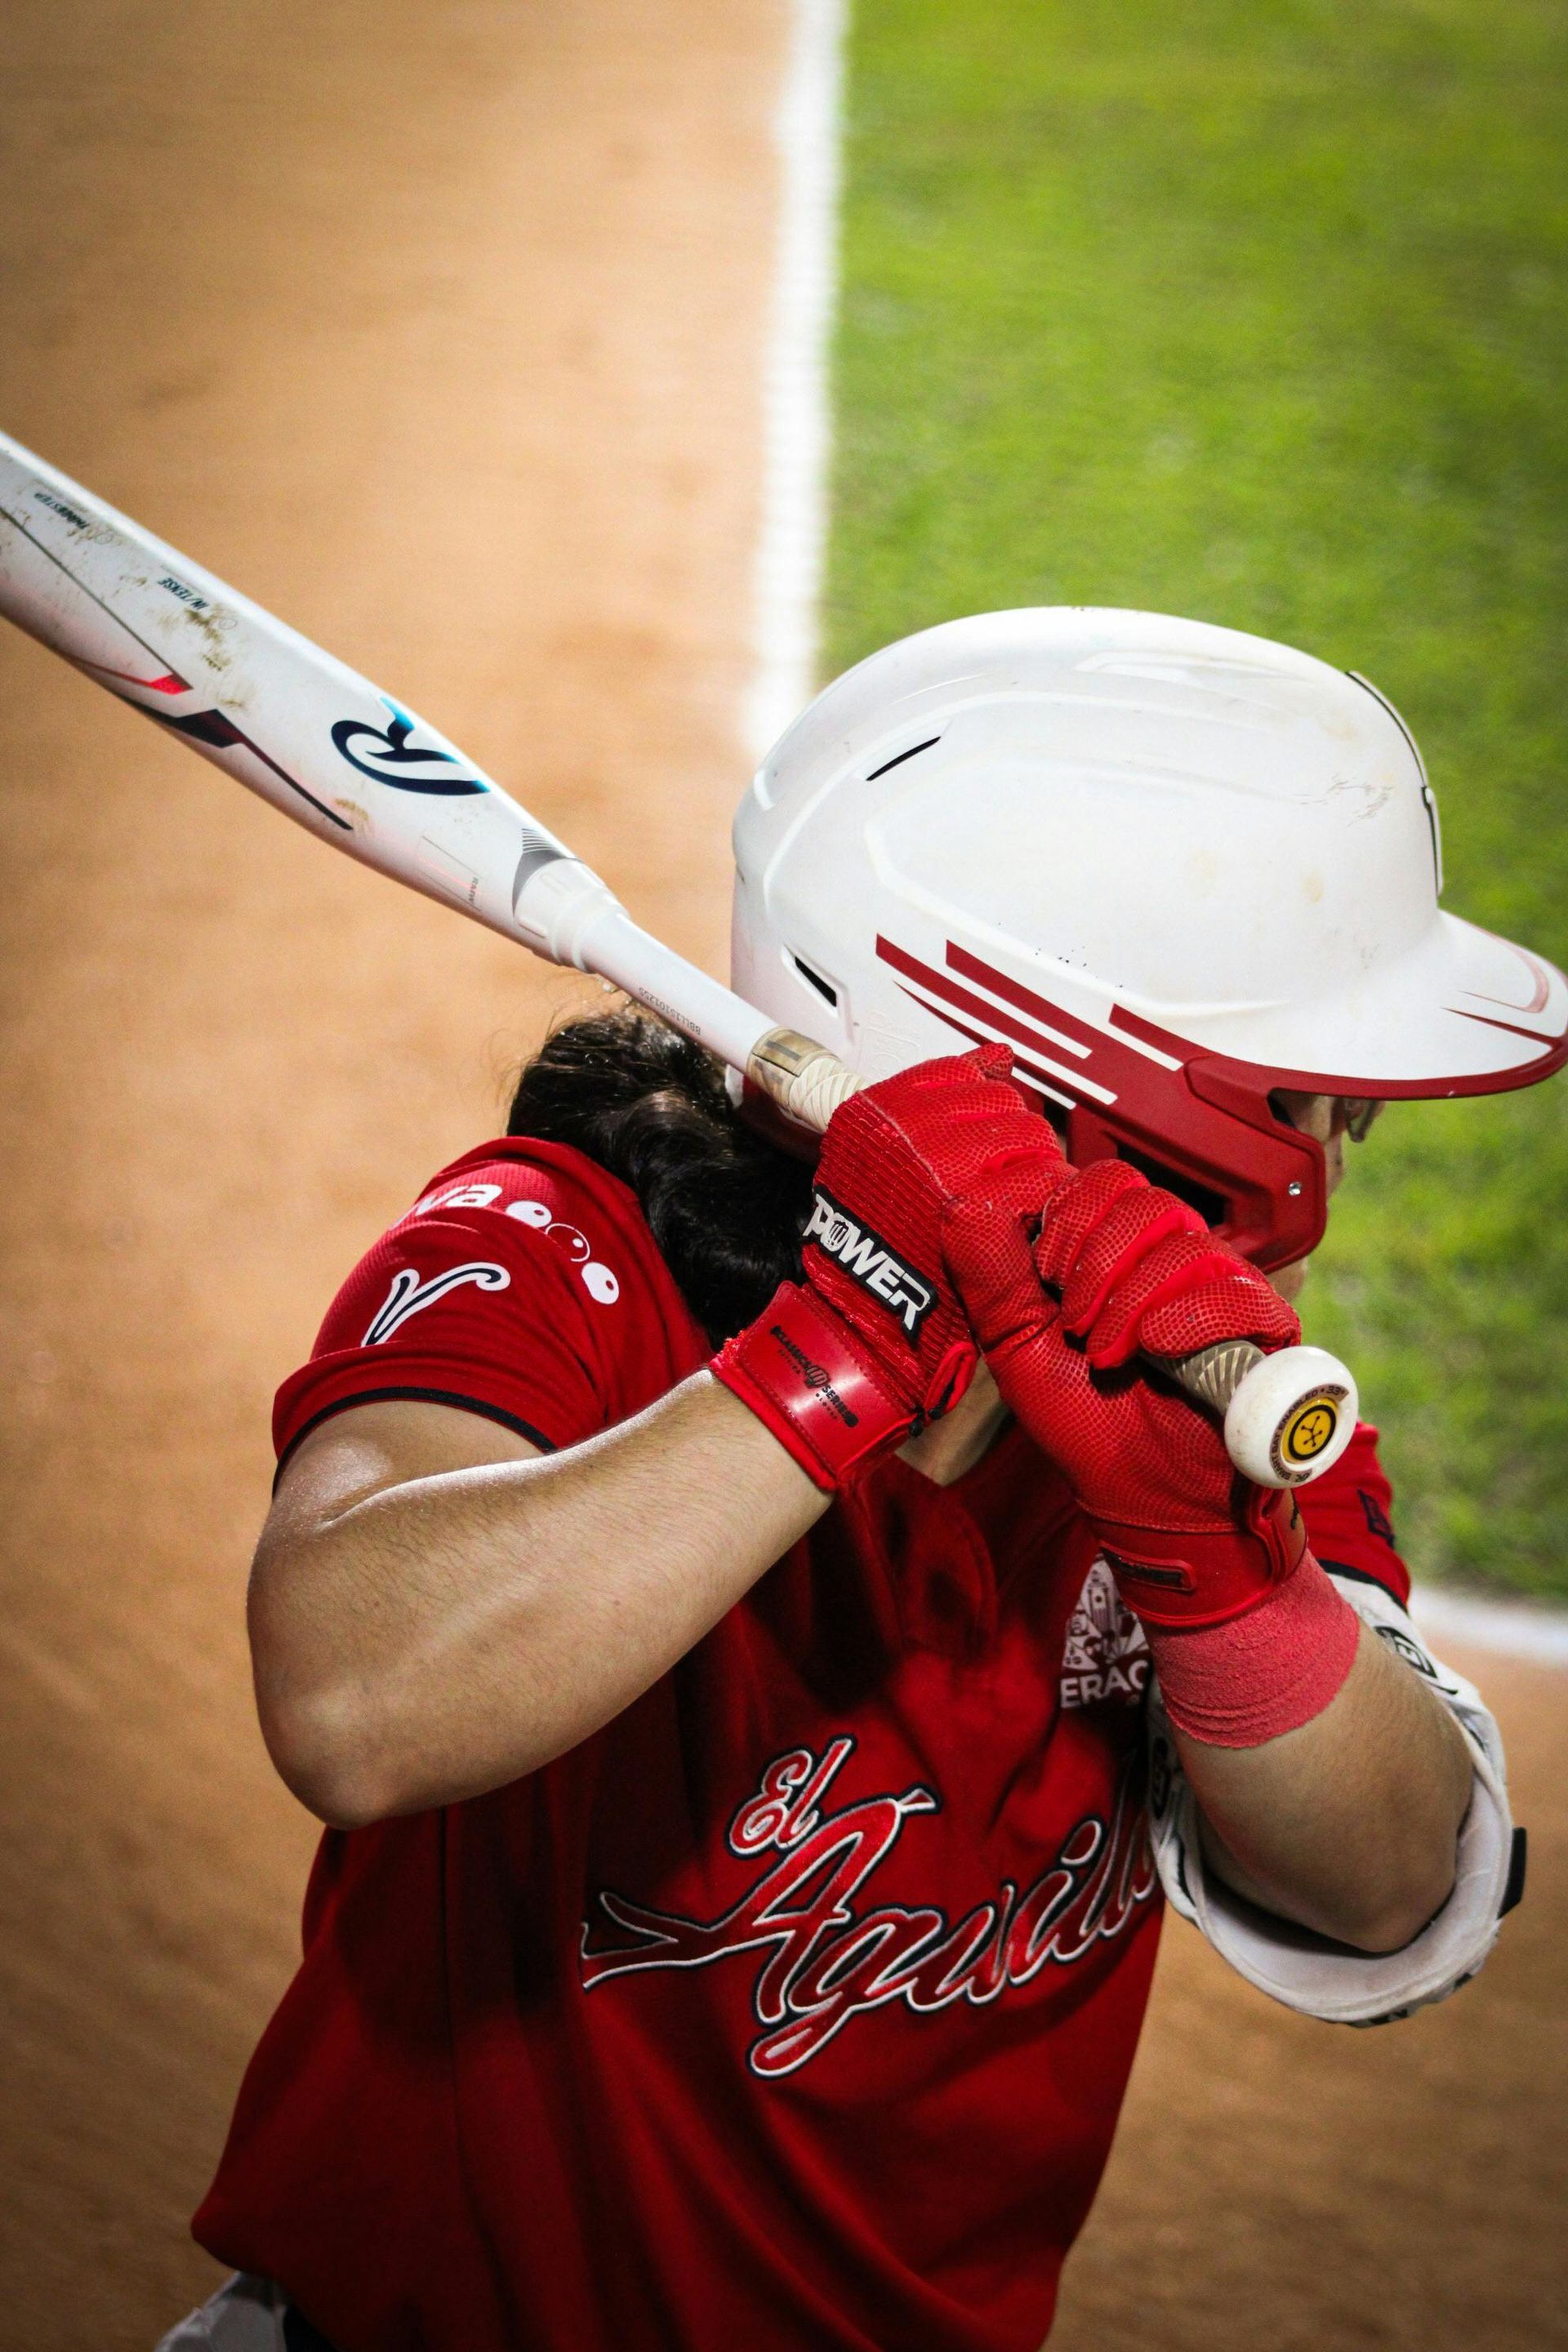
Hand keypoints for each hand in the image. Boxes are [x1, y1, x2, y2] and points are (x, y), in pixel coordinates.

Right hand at [712, 1049, 1064, 1488]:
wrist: (864, 1331)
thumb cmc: (880, 1256)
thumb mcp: (893, 1161)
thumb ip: (944, 1106)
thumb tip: (999, 1056)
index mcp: (875, 1109)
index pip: (962, 1074)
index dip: (985, 1112)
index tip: (984, 1146)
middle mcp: (900, 1125)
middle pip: (1003, 1104)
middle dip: (1016, 1147)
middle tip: (1001, 1195)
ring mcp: (932, 1160)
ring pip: (1029, 1138)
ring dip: (1034, 1176)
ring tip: (1010, 1218)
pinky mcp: (967, 1200)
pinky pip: (1036, 1179)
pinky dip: (1042, 1208)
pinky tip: (1021, 1235)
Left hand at [944, 1158, 1306, 1624]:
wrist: (1141, 1496)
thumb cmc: (1084, 1417)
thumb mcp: (1015, 1342)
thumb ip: (988, 1271)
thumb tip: (963, 1198)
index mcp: (1121, 1249)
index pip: (1108, 1179)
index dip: (1071, 1212)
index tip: (1046, 1274)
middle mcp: (1177, 1256)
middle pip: (1147, 1199)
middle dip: (1096, 1258)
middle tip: (1075, 1322)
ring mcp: (1225, 1288)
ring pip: (1186, 1243)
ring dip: (1130, 1301)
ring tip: (1109, 1356)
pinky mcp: (1267, 1329)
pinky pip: (1238, 1290)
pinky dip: (1189, 1316)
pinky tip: (1157, 1349)